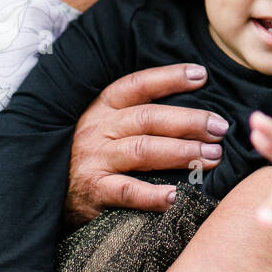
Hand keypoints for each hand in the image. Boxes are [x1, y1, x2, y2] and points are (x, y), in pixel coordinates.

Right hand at [64, 64, 227, 227]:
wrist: (51, 190)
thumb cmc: (92, 153)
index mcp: (103, 107)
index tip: (201, 75)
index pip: (138, 85)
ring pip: (143, 150)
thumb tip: (193, 107)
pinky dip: (151, 195)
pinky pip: (126, 192)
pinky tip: (174, 196)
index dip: (170, 78)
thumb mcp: (106, 124)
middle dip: (189, 121)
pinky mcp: (94, 191)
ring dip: (182, 152)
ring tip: (212, 157)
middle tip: (220, 128)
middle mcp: (98, 128)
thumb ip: (138, 114)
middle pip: (149, 118)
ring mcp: (95, 159)